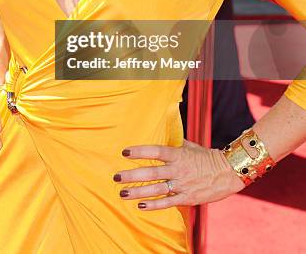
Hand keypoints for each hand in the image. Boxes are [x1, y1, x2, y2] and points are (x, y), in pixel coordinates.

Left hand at [113, 139, 244, 208]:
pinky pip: (167, 202)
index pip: (155, 151)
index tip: (124, 151)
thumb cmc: (207, 157)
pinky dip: (154, 205)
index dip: (140, 151)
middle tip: (116, 177)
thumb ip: (174, 144)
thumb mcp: (190, 146)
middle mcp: (178, 169)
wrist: (228, 172)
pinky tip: (140, 205)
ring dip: (137, 192)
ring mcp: (182, 184)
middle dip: (132, 175)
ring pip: (156, 189)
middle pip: (151, 172)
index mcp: (178, 154)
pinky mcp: (187, 198)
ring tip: (122, 193)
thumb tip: (161, 137)